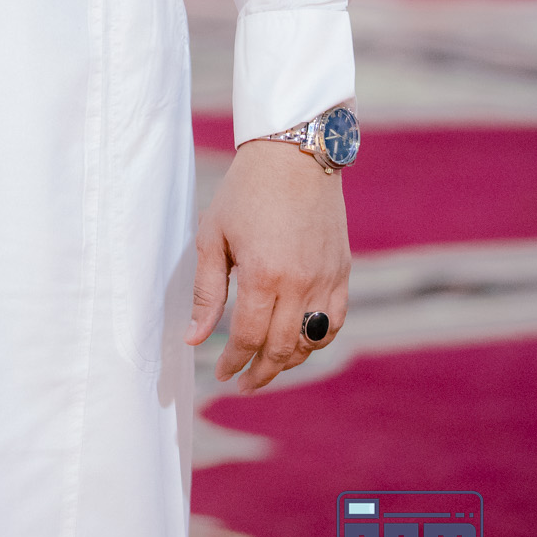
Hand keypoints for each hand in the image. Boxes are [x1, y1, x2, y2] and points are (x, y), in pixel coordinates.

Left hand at [185, 139, 350, 392]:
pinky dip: (317, 340)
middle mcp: (300, 284)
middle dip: (260, 372)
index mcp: (263, 275)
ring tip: (267, 368)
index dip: (234, 362)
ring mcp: (326, 279)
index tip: (221, 373)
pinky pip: (334, 322)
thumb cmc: (245, 191)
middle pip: (282, 349)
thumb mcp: (213, 237)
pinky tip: (299, 344)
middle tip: (243, 383)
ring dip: (289, 362)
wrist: (292, 154)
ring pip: (311, 342)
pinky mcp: (342, 271)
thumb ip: (206, 292)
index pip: (249, 338)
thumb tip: (194, 339)